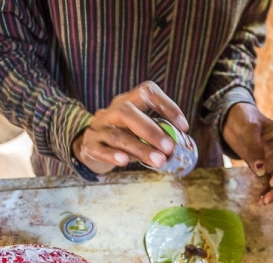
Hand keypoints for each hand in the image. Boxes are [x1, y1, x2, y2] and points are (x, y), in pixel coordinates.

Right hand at [72, 81, 188, 173]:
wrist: (88, 148)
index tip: (183, 126)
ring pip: (117, 136)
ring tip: (159, 161)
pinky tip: (125, 161)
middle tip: (169, 148)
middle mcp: (110, 112)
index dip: (167, 105)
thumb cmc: (121, 138)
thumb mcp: (136, 131)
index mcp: (126, 102)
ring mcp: (98, 129)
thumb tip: (179, 147)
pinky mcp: (89, 146)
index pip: (146, 92)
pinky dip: (112, 155)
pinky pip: (100, 150)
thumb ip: (154, 135)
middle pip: (127, 113)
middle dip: (151, 131)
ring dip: (140, 148)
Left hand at [222, 103, 272, 204]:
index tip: (272, 181)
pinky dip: (266, 192)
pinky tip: (259, 200)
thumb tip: (261, 171)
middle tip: (267, 199)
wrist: (231, 118)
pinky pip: (269, 183)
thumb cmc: (242, 118)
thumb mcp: (247, 128)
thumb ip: (253, 148)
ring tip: (262, 202)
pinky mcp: (264, 168)